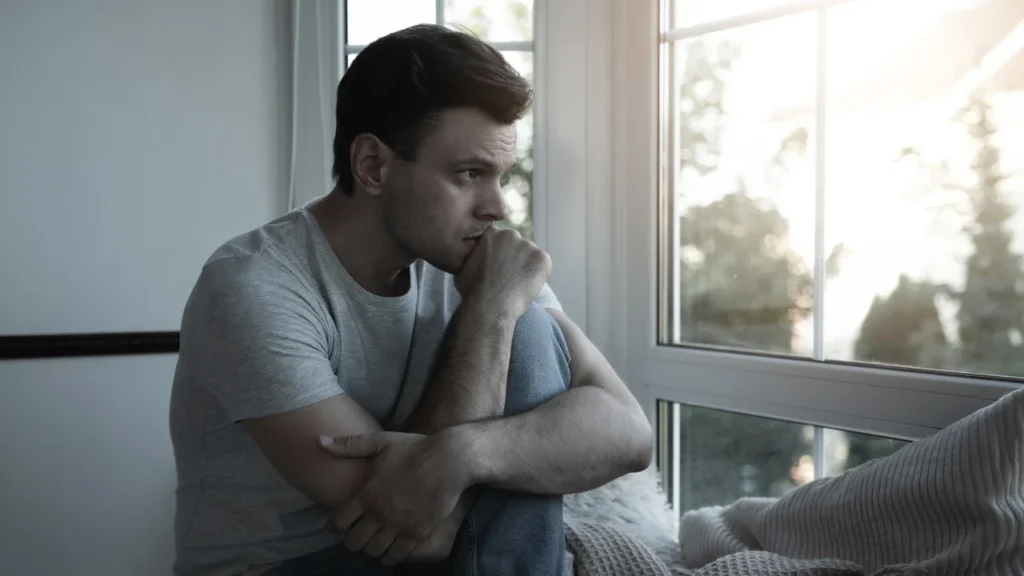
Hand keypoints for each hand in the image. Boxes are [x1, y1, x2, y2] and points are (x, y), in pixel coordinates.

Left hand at [317, 432, 470, 563]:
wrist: (451, 460)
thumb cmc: (415, 448)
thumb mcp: (381, 442)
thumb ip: (350, 445)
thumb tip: (319, 441)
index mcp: (367, 494)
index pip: (338, 522)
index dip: (335, 527)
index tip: (339, 525)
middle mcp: (379, 514)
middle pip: (353, 542)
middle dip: (351, 541)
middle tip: (356, 535)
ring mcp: (399, 526)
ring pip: (374, 551)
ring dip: (370, 549)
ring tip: (373, 543)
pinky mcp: (417, 534)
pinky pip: (396, 556)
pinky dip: (390, 557)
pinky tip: (390, 551)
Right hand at [455, 227, 550, 320]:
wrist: (490, 306)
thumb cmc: (473, 290)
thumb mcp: (464, 266)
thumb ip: (474, 254)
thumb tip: (477, 255)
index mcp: (491, 234)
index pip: (500, 239)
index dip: (500, 254)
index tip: (499, 266)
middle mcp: (510, 234)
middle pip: (517, 244)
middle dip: (515, 257)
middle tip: (510, 276)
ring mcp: (528, 245)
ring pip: (530, 255)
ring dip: (526, 266)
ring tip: (518, 284)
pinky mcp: (542, 257)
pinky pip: (543, 264)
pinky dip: (539, 274)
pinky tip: (527, 286)